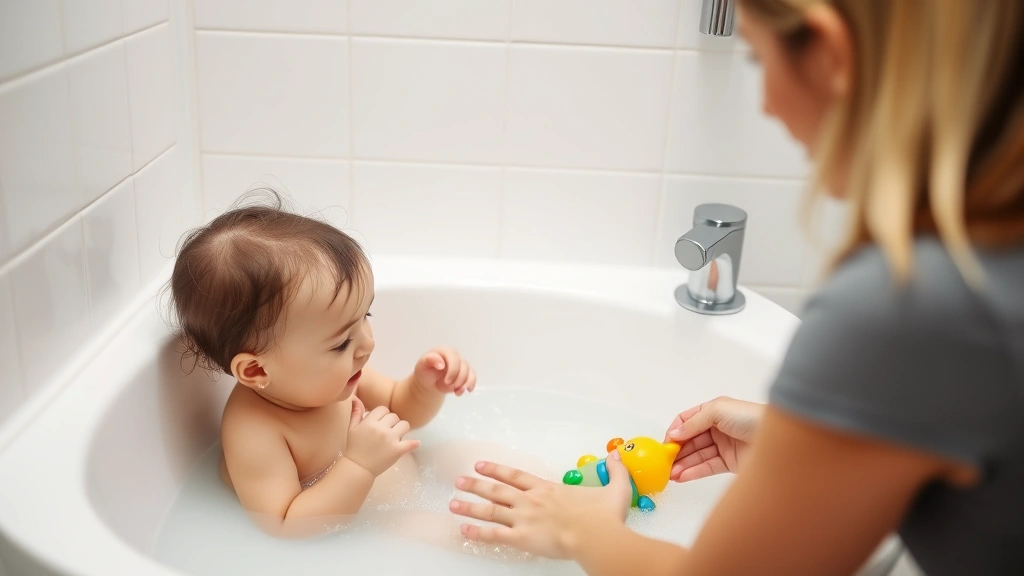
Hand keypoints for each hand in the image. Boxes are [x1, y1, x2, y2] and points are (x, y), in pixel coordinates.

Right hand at [344, 398, 418, 475]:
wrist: (358, 468)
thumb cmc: (354, 447)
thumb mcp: (352, 428)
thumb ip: (356, 412)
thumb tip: (357, 398)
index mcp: (370, 422)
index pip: (383, 409)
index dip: (382, 415)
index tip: (379, 423)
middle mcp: (381, 429)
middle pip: (394, 416)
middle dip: (391, 422)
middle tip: (386, 432)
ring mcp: (390, 440)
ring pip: (404, 425)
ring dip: (401, 429)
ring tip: (395, 436)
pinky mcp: (397, 450)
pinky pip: (411, 443)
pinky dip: (413, 443)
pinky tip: (415, 444)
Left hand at [413, 348, 476, 395]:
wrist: (428, 381)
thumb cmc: (425, 371)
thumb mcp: (422, 365)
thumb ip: (429, 360)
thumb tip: (441, 364)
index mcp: (445, 352)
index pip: (454, 358)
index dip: (453, 370)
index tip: (446, 381)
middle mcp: (455, 356)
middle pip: (464, 366)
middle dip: (458, 379)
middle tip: (450, 387)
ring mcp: (461, 365)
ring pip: (469, 372)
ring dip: (465, 384)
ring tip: (457, 393)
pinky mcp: (466, 373)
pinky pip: (472, 378)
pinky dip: (470, 385)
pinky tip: (467, 391)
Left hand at [448, 452, 632, 558]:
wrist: (597, 535)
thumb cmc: (604, 516)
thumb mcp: (615, 489)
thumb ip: (615, 471)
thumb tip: (617, 456)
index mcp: (548, 489)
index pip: (516, 476)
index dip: (497, 470)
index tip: (481, 465)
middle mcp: (532, 501)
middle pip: (498, 490)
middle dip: (476, 485)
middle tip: (459, 480)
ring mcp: (525, 519)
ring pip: (491, 510)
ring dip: (471, 506)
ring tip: (453, 502)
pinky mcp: (523, 538)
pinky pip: (495, 535)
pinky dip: (478, 532)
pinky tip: (464, 530)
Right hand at [665, 396, 764, 481]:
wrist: (779, 440)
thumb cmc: (751, 417)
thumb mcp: (718, 410)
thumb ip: (694, 422)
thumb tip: (674, 434)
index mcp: (713, 412)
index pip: (687, 421)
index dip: (675, 431)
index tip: (666, 443)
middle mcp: (717, 428)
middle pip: (690, 440)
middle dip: (677, 451)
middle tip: (664, 463)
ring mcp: (723, 446)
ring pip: (697, 456)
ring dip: (682, 464)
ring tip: (670, 474)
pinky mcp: (730, 463)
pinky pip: (707, 467)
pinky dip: (693, 472)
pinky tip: (682, 476)